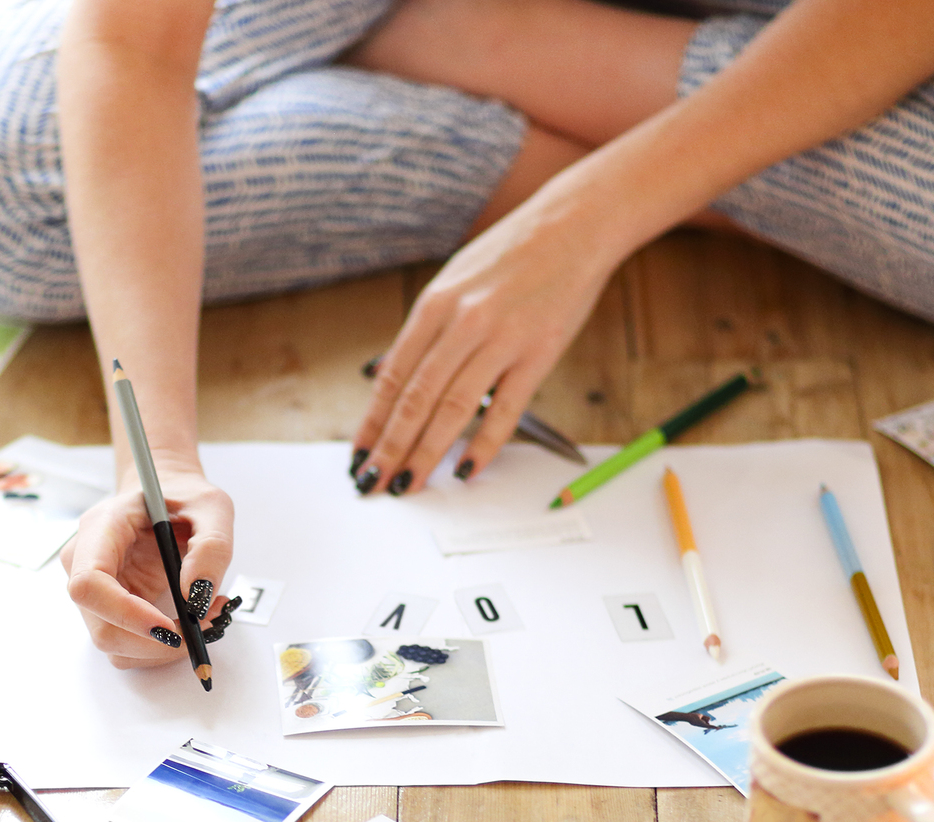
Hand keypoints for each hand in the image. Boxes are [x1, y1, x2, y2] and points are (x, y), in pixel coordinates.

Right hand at [62, 472, 235, 667]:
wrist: (169, 499)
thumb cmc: (183, 497)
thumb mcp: (212, 507)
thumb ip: (211, 547)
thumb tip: (197, 595)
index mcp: (101, 529)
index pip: (89, 584)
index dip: (125, 613)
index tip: (167, 627)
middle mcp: (85, 563)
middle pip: (102, 628)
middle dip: (154, 642)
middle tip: (203, 627)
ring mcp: (95, 592)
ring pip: (115, 645)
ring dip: (162, 649)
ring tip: (204, 617)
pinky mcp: (111, 610)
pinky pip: (129, 645)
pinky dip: (162, 647)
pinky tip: (190, 620)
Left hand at [351, 187, 622, 494]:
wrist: (574, 224)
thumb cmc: (512, 255)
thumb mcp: (453, 281)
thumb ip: (425, 331)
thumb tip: (391, 377)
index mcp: (433, 305)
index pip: (391, 378)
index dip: (372, 424)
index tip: (359, 455)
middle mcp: (461, 322)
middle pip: (415, 400)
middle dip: (390, 448)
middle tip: (374, 483)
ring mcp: (501, 338)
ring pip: (453, 409)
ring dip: (426, 454)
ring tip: (409, 485)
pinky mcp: (539, 352)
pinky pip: (505, 409)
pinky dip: (483, 444)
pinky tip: (466, 470)